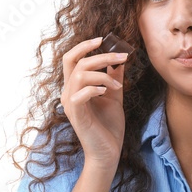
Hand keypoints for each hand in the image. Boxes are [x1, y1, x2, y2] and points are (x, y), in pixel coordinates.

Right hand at [61, 37, 127, 169]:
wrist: (108, 151)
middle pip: (75, 62)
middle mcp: (69, 93)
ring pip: (79, 75)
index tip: (103, 39)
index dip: (84, 46)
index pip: (72, 59)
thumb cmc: (109, 125)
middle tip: (122, 56)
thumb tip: (119, 61)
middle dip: (99, 55)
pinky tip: (107, 91)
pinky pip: (80, 94)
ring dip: (102, 74)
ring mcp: (70, 104)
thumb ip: (114, 78)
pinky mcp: (76, 115)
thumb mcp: (114, 96)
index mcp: (75, 87)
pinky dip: (94, 88)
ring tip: (117, 85)